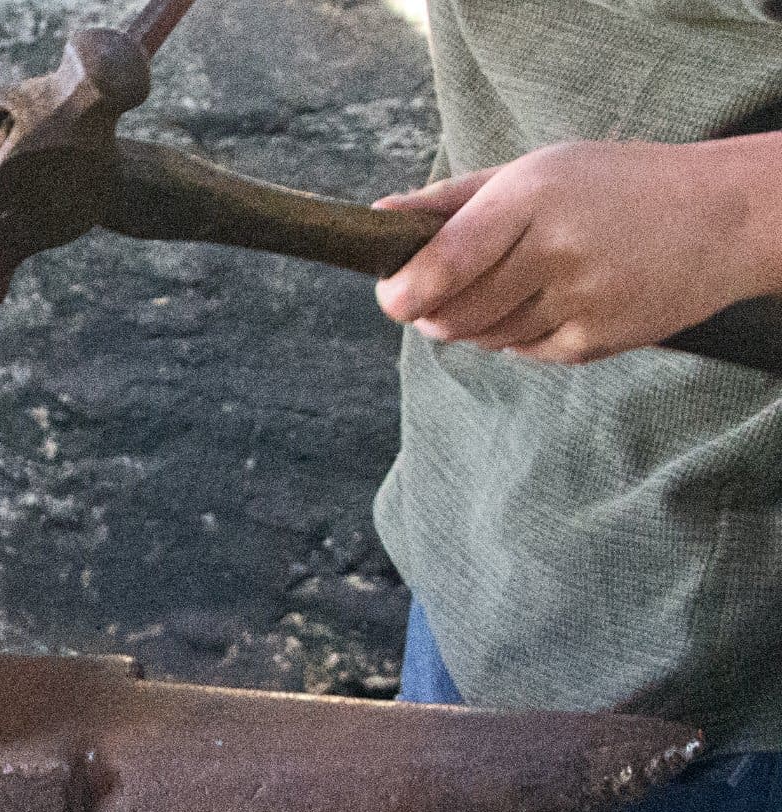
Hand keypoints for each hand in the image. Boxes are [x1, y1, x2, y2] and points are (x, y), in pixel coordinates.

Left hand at [373, 136, 781, 363]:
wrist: (721, 217)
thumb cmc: (611, 187)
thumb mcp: (534, 172)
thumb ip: (452, 202)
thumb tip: (377, 220)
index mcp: (532, 198)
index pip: (443, 263)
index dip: (403, 291)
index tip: (391, 297)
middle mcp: (556, 250)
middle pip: (454, 313)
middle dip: (434, 312)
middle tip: (439, 295)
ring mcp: (580, 300)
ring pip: (486, 338)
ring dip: (480, 322)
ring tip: (517, 283)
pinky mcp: (596, 341)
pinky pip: (524, 353)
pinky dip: (521, 335)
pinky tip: (555, 300)